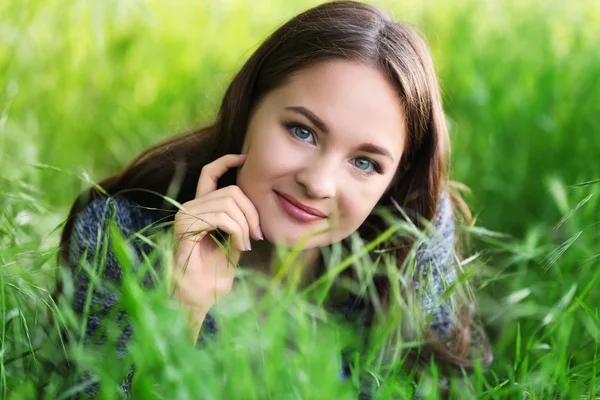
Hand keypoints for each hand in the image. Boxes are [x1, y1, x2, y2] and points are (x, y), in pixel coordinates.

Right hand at [171, 154, 262, 312]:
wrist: (197, 300)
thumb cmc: (214, 278)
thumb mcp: (234, 244)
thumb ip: (240, 224)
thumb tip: (256, 207)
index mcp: (200, 209)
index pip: (210, 173)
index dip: (228, 161)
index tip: (246, 158)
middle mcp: (190, 207)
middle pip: (231, 190)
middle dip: (252, 212)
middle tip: (257, 235)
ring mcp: (185, 214)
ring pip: (229, 202)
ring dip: (246, 225)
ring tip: (246, 245)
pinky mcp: (186, 225)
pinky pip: (222, 217)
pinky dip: (237, 232)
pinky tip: (239, 247)